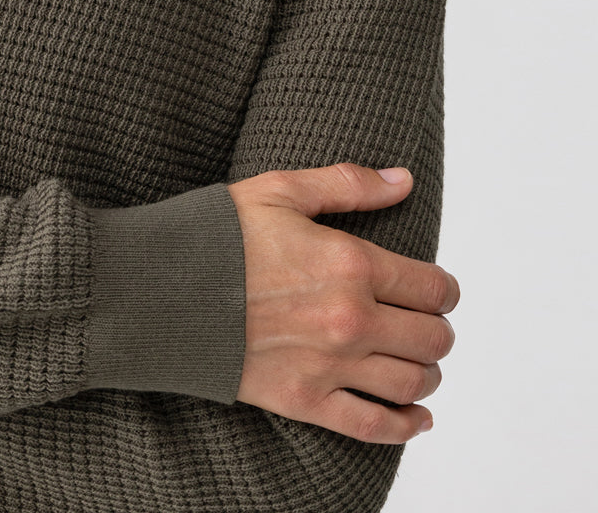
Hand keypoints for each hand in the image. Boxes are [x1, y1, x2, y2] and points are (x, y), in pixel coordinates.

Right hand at [227, 163, 458, 443]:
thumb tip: (405, 179)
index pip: (433, 287)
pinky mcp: (305, 401)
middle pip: (432, 338)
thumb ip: (349, 184)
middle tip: (425, 323)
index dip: (443, 289)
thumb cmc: (217, 235)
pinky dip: (406, 425)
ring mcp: (330, 365)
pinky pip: (375, 425)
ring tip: (419, 364)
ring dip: (427, 373)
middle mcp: (350, 318)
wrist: (161, 289)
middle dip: (438, 330)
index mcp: (350, 262)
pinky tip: (417, 416)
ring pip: (413, 382)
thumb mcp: (282, 189)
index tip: (437, 289)